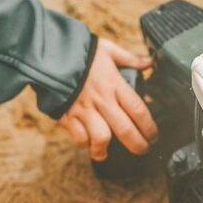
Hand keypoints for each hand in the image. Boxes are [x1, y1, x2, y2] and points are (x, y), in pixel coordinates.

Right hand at [57, 38, 156, 160]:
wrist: (49, 54)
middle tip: (143, 150)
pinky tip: (89, 144)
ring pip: (101, 138)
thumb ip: (130, 59)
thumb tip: (149, 62)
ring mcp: (84, 110)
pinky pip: (80, 138)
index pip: (139, 111)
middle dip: (138, 145)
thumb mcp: (108, 49)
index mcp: (114, 84)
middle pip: (125, 130)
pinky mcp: (68, 116)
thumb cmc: (80, 52)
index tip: (153, 135)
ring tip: (108, 152)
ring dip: (107, 149)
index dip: (149, 127)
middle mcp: (101, 100)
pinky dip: (86, 144)